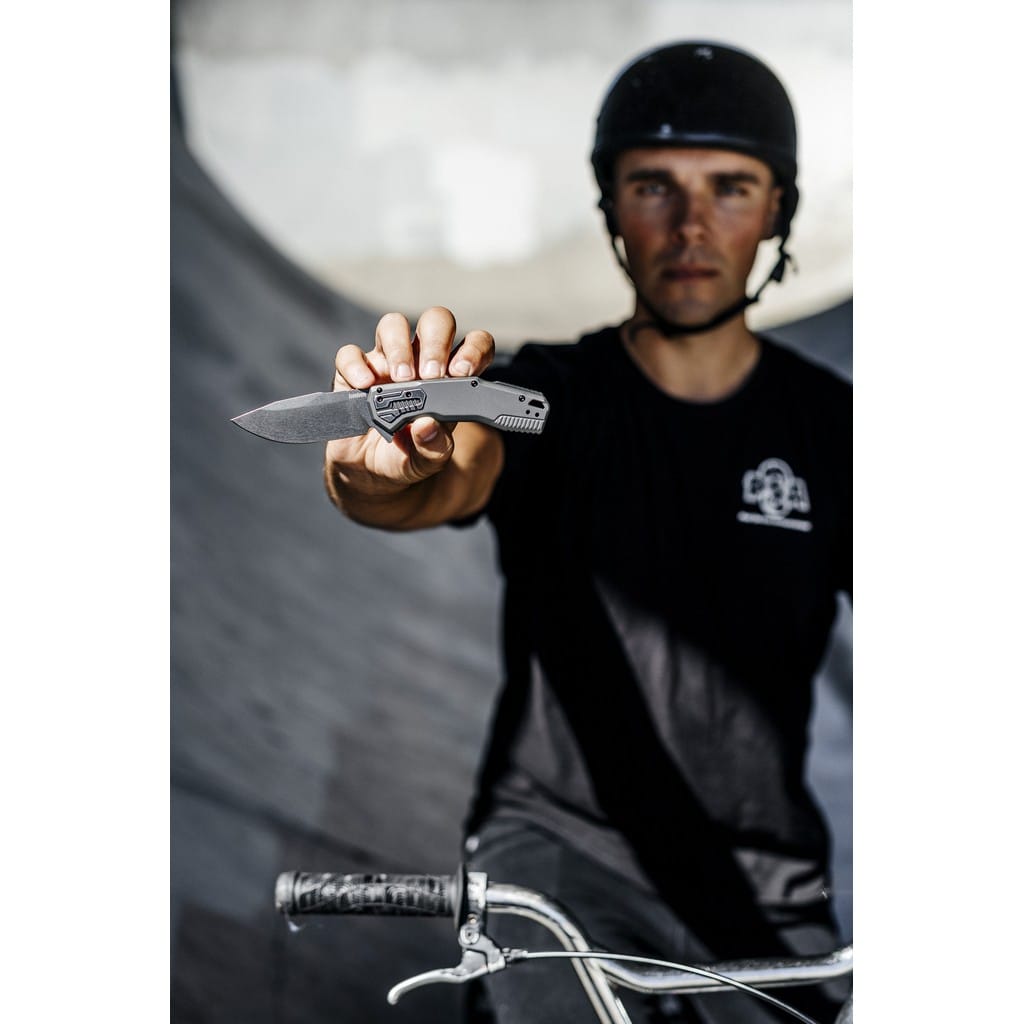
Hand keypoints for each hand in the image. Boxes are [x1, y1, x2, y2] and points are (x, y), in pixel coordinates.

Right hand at [326, 307, 495, 496]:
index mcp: (450, 379)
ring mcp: (386, 363)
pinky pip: (351, 354)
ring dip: (400, 348)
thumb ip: (434, 448)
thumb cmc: (407, 458)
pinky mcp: (353, 372)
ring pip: (393, 325)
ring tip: (401, 380)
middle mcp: (420, 361)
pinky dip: (357, 365)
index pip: (472, 345)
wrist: (370, 476)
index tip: (463, 371)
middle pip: (434, 323)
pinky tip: (365, 386)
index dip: (473, 349)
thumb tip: (429, 427)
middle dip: (436, 343)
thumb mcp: (427, 461)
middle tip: (432, 375)